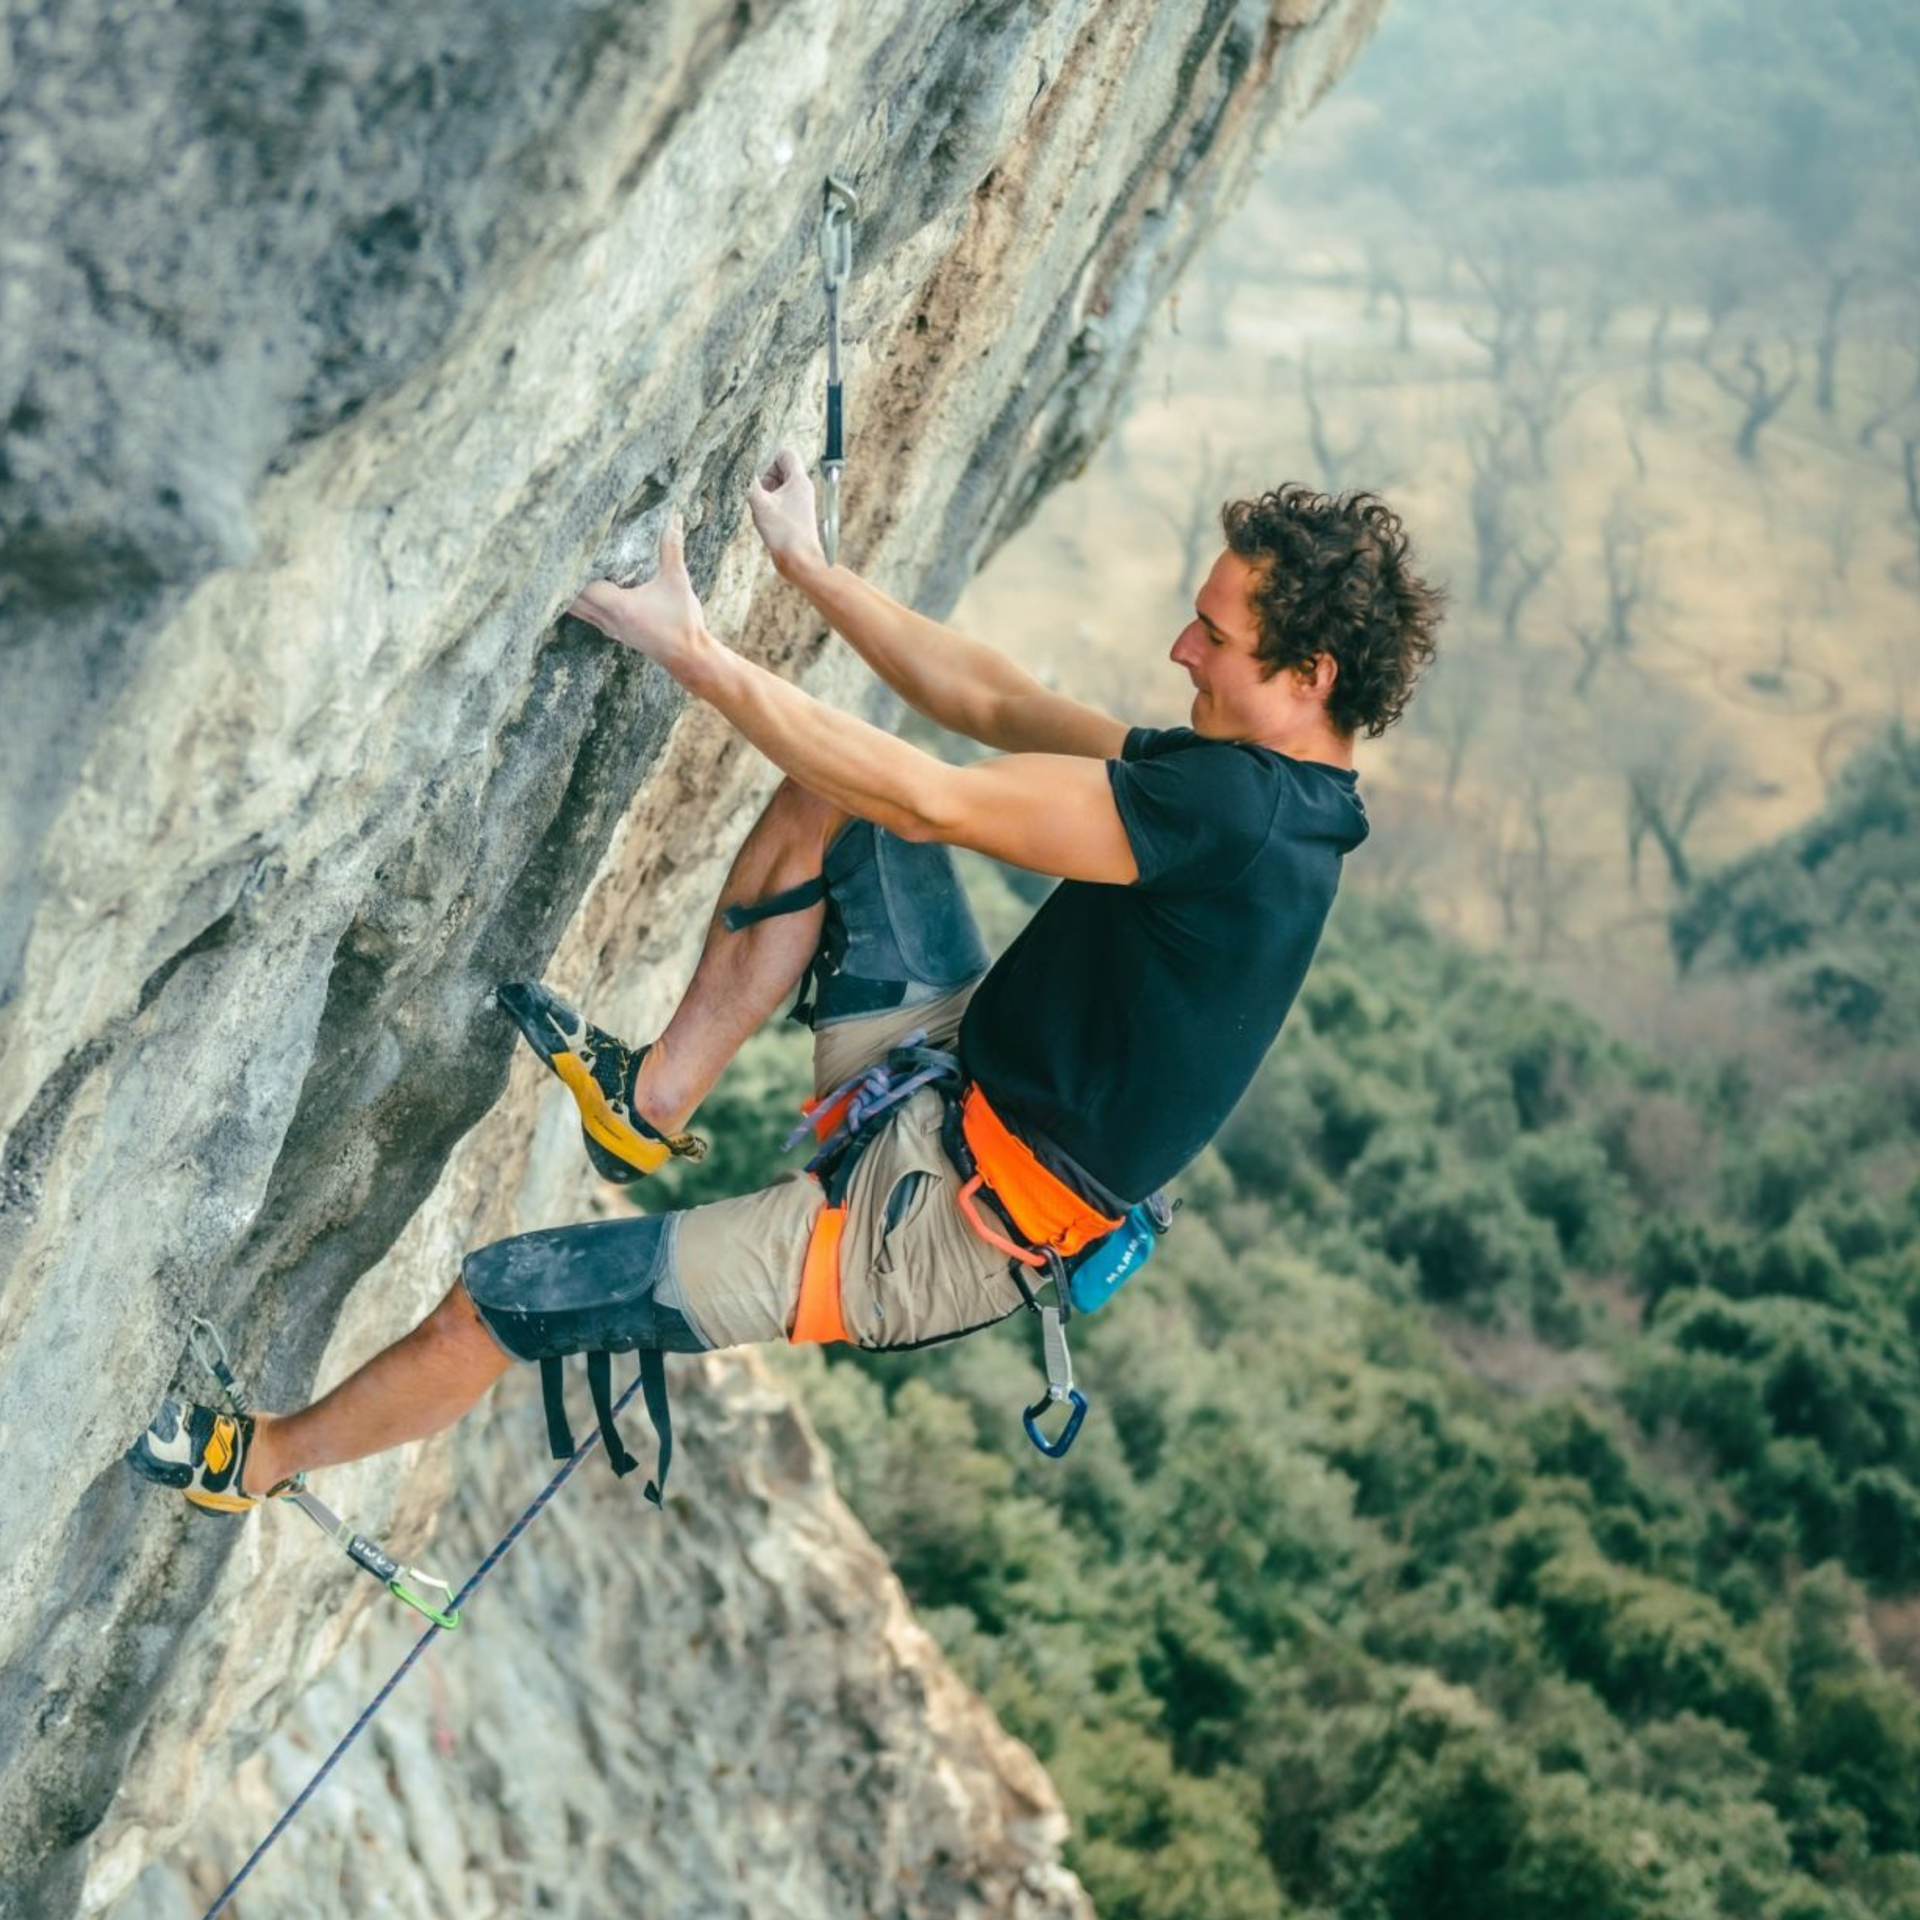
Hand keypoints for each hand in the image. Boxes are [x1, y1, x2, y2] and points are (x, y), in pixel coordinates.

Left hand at [569, 512, 710, 675]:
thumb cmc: (683, 623)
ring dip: (570, 593)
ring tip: (563, 570)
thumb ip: (671, 549)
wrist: (689, 657)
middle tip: (555, 556)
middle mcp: (609, 620)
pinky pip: (588, 616)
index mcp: (620, 606)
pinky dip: (582, 603)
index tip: (564, 550)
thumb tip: (675, 519)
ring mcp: (610, 628)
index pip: (582, 587)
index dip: (571, 569)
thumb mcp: (677, 582)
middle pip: (572, 599)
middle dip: (563, 580)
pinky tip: (584, 590)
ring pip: (578, 610)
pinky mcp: (616, 632)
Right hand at [746, 446, 826, 577]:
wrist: (800, 562)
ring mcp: (799, 501)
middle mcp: (802, 488)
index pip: (785, 453)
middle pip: (780, 468)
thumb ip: (748, 482)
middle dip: (764, 476)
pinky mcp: (794, 513)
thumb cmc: (785, 534)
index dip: (768, 456)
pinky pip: (778, 499)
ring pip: (777, 484)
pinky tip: (763, 516)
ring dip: (764, 490)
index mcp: (799, 480)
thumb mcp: (760, 504)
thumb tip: (738, 467)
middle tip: (756, 490)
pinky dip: (767, 503)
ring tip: (760, 506)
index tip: (756, 470)